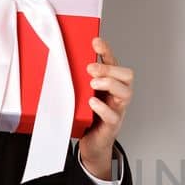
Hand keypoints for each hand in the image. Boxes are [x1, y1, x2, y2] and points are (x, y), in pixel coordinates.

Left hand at [79, 36, 132, 179]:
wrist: (92, 142)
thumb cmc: (87, 115)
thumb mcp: (82, 93)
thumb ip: (78, 79)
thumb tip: (58, 61)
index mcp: (112, 83)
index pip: (114, 62)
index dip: (107, 51)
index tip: (95, 42)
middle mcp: (118, 95)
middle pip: (127, 75)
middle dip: (109, 68)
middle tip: (91, 68)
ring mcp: (117, 109)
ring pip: (125, 92)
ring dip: (109, 84)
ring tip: (93, 83)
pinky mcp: (112, 125)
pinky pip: (113, 115)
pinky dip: (103, 107)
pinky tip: (92, 102)